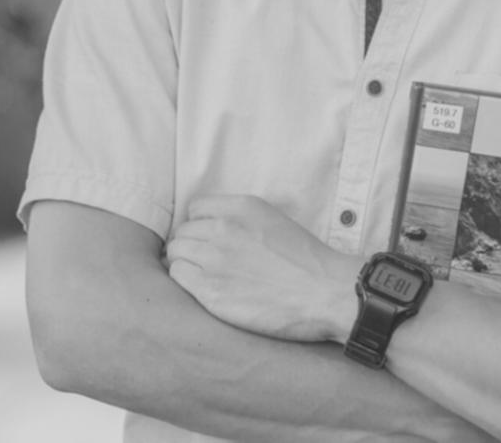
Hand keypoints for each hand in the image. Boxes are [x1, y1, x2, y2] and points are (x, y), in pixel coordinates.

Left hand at [165, 195, 360, 342]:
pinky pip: (178, 276)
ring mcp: (215, 260)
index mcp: (240, 208)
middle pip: (182, 233)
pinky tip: (205, 289)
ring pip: (176, 253)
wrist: (325, 292)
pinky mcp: (211, 291)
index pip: (195, 209)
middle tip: (209, 264)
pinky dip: (186, 282)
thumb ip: (238, 217)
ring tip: (206, 277)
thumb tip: (208, 226)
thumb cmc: (305, 260)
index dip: (201, 226)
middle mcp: (224, 228)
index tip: (211, 241)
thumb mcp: (272, 219)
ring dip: (186, 264)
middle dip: (192, 247)